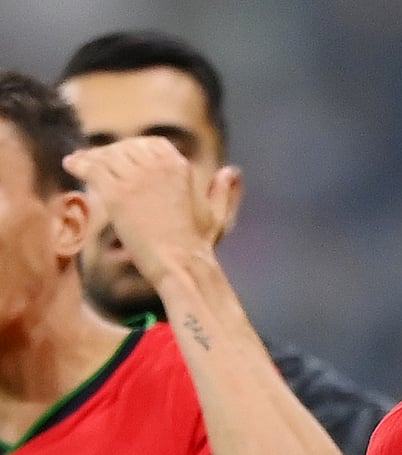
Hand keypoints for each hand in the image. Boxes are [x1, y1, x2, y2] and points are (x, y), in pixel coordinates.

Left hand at [62, 137, 237, 284]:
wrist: (180, 263)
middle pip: (125, 147)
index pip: (150, 144)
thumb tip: (232, 170)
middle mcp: (158, 165)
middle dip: (110, 152)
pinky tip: (70, 165)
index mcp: (180, 165)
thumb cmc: (198, 246)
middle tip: (95, 160)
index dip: (133, 147)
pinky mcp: (116, 193)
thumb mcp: (217, 215)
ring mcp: (136, 178)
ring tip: (79, 162)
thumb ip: (223, 190)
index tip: (122, 156)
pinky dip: (79, 164)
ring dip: (92, 157)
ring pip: (106, 155)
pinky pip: (91, 168)